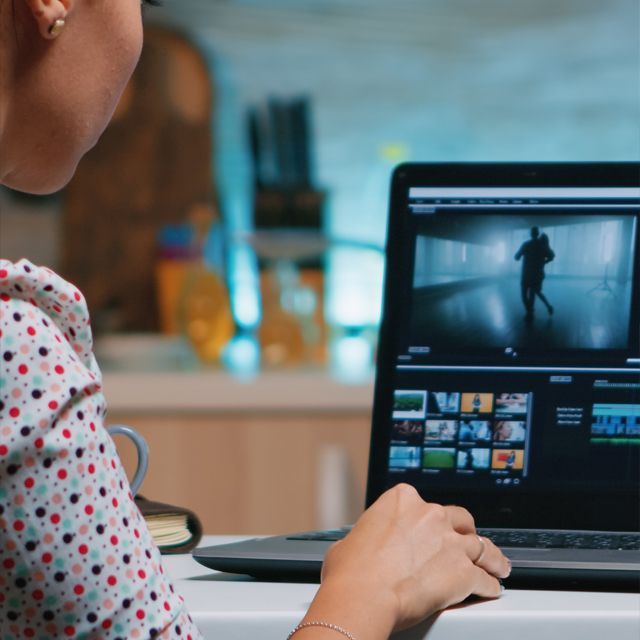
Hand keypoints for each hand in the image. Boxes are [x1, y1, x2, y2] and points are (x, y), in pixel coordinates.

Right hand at [303, 484, 509, 637]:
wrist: (363, 593)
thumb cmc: (352, 570)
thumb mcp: (352, 538)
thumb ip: (370, 534)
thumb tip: (365, 545)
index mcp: (403, 499)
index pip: (425, 505)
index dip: (429, 521)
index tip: (430, 531)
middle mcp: (430, 515)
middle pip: (460, 520)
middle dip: (463, 532)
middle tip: (464, 543)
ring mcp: (450, 542)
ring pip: (481, 546)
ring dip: (490, 557)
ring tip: (496, 565)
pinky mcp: (463, 572)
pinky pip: (484, 578)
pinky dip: (490, 585)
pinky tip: (491, 588)